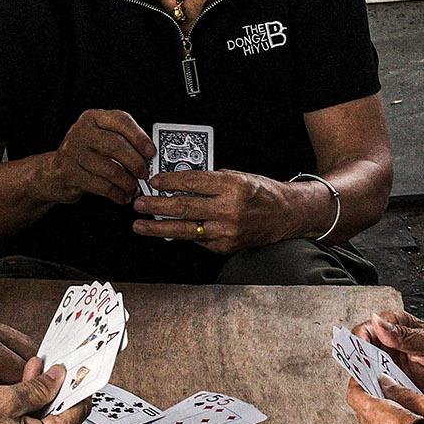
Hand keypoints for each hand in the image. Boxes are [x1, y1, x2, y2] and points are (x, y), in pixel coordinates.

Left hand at [0, 312, 34, 412]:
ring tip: (18, 389)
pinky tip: (5, 375)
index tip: (32, 404)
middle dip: (31, 375)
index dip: (28, 389)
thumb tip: (19, 396)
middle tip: (30, 398)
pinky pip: (4, 339)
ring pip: (19, 343)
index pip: (21, 368)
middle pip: (28, 351)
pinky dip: (9, 356)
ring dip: (22, 364)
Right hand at [0, 357, 86, 423]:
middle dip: (55, 389)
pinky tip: (21, 396)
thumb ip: (38, 387)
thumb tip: (58, 377)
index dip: (75, 384)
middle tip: (46, 365)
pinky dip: (31, 415)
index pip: (77, 411)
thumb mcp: (5, 399)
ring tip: (30, 375)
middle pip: (63, 418)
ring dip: (41, 400)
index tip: (74, 367)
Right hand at [35, 110, 153, 205]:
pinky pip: (101, 186)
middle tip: (144, 173)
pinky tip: (122, 196)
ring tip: (134, 188)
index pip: (121, 120)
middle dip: (135, 163)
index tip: (151, 152)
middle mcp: (82, 131)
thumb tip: (150, 157)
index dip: (140, 137)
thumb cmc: (86, 154)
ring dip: (127, 182)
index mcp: (93, 118)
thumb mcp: (101, 138)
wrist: (54, 172)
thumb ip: (122, 141)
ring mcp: (73, 152)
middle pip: (116, 145)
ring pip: (109, 169)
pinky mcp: (70, 173)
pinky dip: (116, 194)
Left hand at [131, 169, 320, 253]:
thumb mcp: (237, 177)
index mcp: (232, 186)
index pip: (192, 181)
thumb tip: (177, 183)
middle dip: (156, 206)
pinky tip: (166, 231)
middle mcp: (229, 209)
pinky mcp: (225, 246)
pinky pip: (197, 239)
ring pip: (185, 229)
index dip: (169, 181)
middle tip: (139, 203)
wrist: (285, 215)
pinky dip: (181, 234)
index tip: (153, 181)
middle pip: (184, 207)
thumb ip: (209, 181)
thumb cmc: (261, 192)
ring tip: (140, 225)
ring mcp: (227, 231)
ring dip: (158, 227)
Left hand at [346, 376, 423, 423]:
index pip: (356, 396)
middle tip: (383, 380)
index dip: (358, 380)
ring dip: (379, 409)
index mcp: (388, 421)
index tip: (365, 370)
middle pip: (362, 410)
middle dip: (370, 393)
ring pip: (371, 423)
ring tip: (398, 398)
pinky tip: (405, 417)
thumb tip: (387, 383)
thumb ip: (405, 393)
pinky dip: (387, 423)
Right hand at [356, 311, 423, 405]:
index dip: (363, 333)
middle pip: (364, 349)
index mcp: (400, 328)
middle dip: (360, 356)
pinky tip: (377, 391)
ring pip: (367, 370)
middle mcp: (392, 347)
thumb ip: (405, 336)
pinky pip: (377, 388)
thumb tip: (379, 324)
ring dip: (365, 375)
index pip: (372, 326)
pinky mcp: (395, 388)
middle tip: (361, 363)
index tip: (362, 342)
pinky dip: (374, 391)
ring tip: (368, 379)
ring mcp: (392, 368)